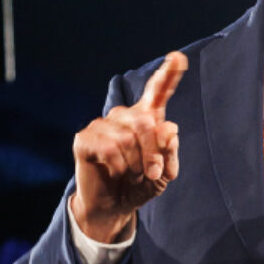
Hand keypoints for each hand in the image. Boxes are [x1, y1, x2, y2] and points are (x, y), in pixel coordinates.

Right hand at [71, 51, 187, 242]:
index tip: (178, 57)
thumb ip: (169, 152)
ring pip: (128, 137)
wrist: (113, 206)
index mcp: (147, 118)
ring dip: (137, 163)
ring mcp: (102, 125)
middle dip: (155, 152)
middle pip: (145, 122)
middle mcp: (124, 116)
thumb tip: (169, 128)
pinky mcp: (84, 138)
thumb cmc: (140, 184)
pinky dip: (119, 165)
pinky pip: (109, 147)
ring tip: (135, 175)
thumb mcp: (164, 173)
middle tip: (156, 174)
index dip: (168, 74)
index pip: (158, 91)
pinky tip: (116, 172)